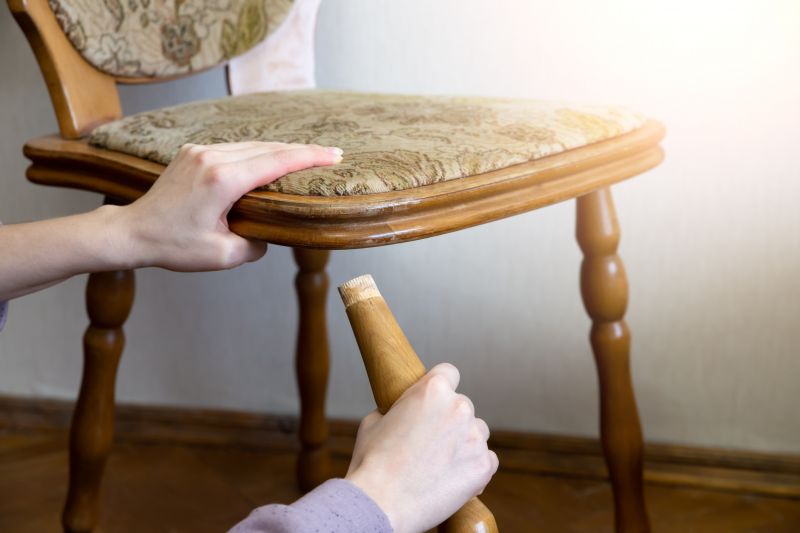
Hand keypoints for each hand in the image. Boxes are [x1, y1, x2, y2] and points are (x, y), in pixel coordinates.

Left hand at [112, 141, 341, 270]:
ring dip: (280, 150)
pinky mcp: (192, 153)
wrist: (132, 232)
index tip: (334, 155)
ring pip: (251, 145)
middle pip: (268, 148)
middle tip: (332, 154)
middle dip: (302, 151)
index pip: (276, 161)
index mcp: (222, 180)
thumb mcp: (223, 255)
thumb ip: (256, 243)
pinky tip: (271, 158)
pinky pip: (234, 148)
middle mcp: (211, 158)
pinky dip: (257, 152)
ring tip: (307, 156)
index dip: (309, 157)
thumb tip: (271, 233)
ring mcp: (200, 151)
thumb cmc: (173, 246)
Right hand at [345, 363, 498, 532]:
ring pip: (477, 432)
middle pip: (463, 406)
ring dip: (464, 443)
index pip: (449, 373)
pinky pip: (487, 460)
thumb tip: (404, 414)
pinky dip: (473, 467)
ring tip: (440, 464)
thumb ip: (398, 409)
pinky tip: (453, 477)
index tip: (436, 401)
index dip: (441, 386)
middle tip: (430, 443)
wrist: (380, 503)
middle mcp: (459, 407)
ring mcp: (474, 437)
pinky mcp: (483, 466)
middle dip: (450, 421)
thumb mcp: (374, 421)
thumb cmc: (372, 463)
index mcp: (432, 389)